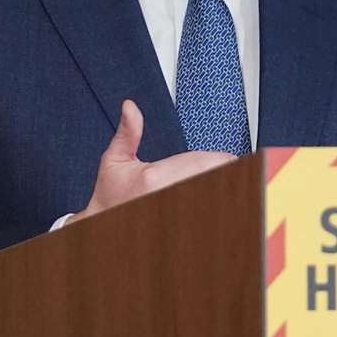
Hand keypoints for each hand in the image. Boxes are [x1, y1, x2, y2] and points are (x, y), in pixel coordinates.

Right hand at [68, 99, 236, 223]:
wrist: (102, 229)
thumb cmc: (110, 197)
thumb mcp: (114, 160)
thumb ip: (128, 133)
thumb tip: (130, 107)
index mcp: (157, 178)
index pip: (206, 162)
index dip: (221, 158)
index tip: (226, 159)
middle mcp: (169, 196)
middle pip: (217, 179)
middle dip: (227, 173)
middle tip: (233, 171)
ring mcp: (176, 213)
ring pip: (216, 197)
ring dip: (225, 191)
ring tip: (232, 187)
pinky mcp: (180, 229)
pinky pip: (209, 216)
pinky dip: (217, 207)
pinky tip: (221, 202)